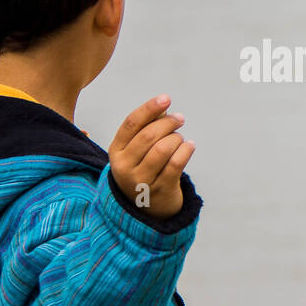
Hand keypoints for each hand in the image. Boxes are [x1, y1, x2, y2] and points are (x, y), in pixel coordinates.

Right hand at [109, 94, 195, 218]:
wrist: (145, 207)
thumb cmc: (143, 168)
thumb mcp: (136, 149)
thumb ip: (147, 127)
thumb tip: (163, 107)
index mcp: (116, 151)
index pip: (131, 123)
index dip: (149, 108)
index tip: (166, 98)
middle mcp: (124, 167)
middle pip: (148, 135)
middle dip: (168, 123)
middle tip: (180, 119)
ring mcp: (141, 181)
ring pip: (162, 149)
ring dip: (176, 138)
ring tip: (180, 138)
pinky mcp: (160, 190)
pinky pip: (176, 164)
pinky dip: (186, 150)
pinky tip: (190, 145)